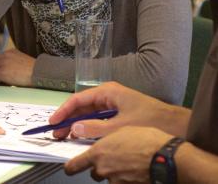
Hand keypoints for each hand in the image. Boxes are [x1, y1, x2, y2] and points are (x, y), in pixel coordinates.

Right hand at [49, 82, 188, 139]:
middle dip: (68, 120)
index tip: (53, 123)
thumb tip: (73, 129)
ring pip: (89, 114)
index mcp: (107, 92)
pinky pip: (98, 119)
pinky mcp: (119, 113)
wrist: (176, 124)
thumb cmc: (149, 120)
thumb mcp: (120, 127)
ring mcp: (114, 104)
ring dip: (77, 125)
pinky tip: (83, 136)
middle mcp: (108, 95)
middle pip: (82, 107)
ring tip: (66, 137)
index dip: (63, 112)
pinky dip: (89, 127)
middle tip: (57, 134)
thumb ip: (95, 129)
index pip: (78, 100)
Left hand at [65, 126, 170, 182]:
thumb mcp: (120, 131)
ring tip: (129, 163)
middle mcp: (104, 169)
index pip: (74, 165)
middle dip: (101, 167)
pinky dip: (126, 179)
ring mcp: (116, 181)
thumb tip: (98, 145)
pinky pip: (122, 182)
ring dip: (115, 174)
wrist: (167, 157)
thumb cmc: (146, 140)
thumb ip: (103, 140)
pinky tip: (136, 171)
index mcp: (98, 154)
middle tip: (114, 159)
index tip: (69, 168)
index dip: (71, 167)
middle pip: (95, 172)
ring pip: (109, 179)